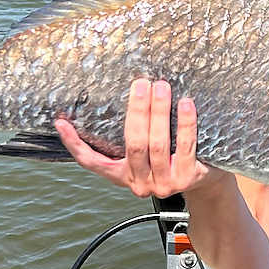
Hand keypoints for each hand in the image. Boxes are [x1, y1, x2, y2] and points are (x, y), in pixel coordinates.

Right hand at [55, 78, 227, 197]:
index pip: (92, 162)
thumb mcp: (147, 154)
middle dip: (136, 111)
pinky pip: (186, 146)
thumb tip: (121, 97)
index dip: (74, 144)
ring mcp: (165, 182)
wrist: (206, 184)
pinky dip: (185, 124)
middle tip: (140, 84)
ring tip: (160, 87)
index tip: (61, 123)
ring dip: (159, 112)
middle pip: (133, 144)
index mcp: (123, 175)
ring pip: (158, 145)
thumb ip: (133, 136)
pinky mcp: (188, 178)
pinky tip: (186, 104)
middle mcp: (140, 183)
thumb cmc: (173, 160)